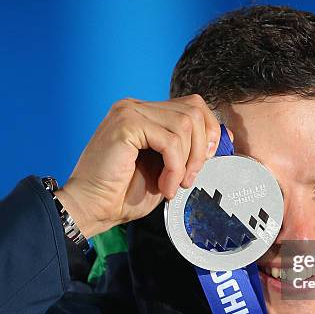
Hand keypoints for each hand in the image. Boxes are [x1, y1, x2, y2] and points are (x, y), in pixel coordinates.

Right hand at [54, 94, 221, 237]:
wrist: (91, 208)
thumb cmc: (124, 194)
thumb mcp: (167, 168)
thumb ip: (187, 149)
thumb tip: (223, 138)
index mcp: (145, 113)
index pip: (192, 105)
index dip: (209, 131)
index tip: (209, 160)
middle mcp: (136, 106)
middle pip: (193, 111)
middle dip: (202, 148)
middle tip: (190, 178)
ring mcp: (129, 112)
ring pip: (185, 125)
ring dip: (187, 162)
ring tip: (174, 184)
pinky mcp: (126, 124)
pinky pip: (170, 141)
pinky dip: (174, 167)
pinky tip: (165, 185)